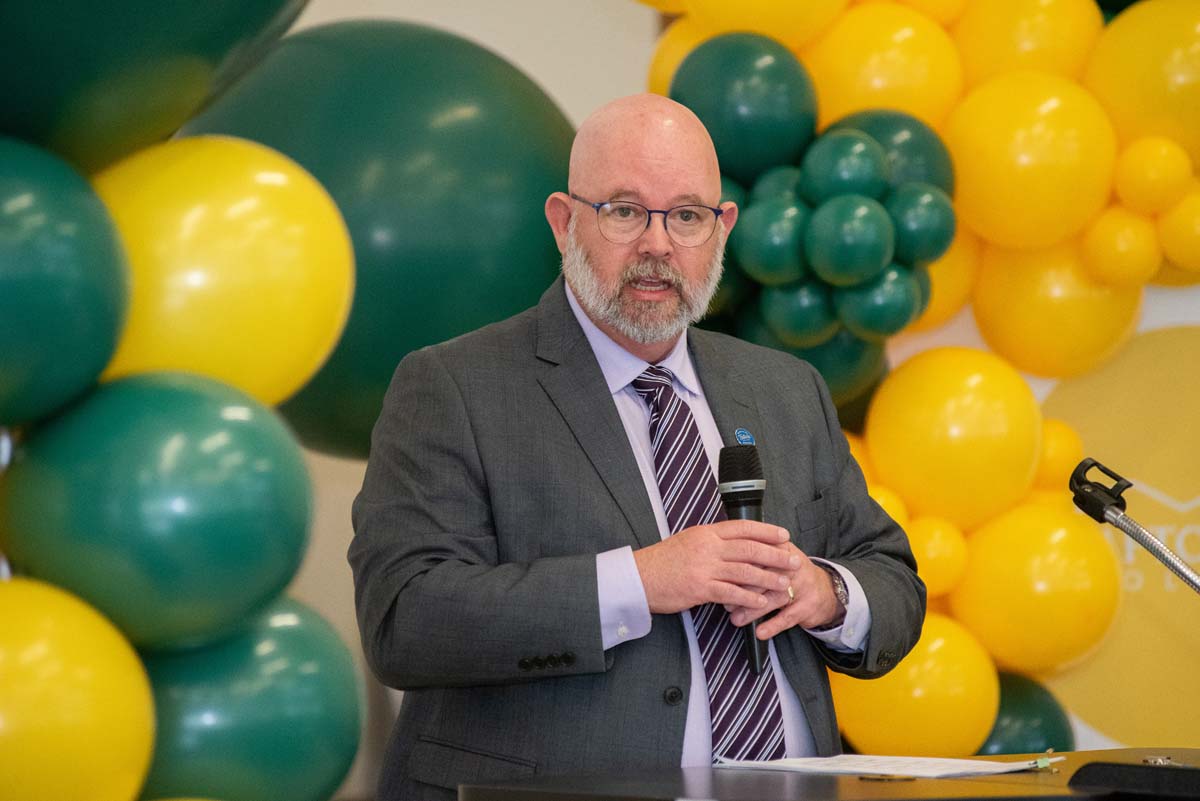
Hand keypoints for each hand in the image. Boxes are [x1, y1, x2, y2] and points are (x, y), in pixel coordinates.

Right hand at [633, 520, 799, 613]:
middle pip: (750, 548)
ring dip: (769, 578)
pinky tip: (762, 602)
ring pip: (745, 571)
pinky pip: (732, 592)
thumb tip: (733, 542)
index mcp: (706, 533)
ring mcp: (705, 567)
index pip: (743, 528)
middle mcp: (708, 547)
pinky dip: (750, 598)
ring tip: (785, 583)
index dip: (766, 531)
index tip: (784, 535)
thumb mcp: (688, 541)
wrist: (640, 577)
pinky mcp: (701, 588)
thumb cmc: (663, 561)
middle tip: (793, 560)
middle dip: (775, 555)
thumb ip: (711, 542)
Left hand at [726, 543, 845, 637]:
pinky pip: (788, 617)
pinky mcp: (809, 605)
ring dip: (753, 610)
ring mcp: (803, 585)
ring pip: (774, 597)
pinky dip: (772, 626)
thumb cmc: (790, 575)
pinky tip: (760, 633)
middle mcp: (793, 565)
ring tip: (736, 619)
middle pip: (764, 576)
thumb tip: (721, 568)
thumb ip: (753, 558)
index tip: (721, 580)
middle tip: (725, 602)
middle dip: (742, 591)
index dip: (738, 568)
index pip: (757, 555)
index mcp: (781, 549)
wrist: (826, 591)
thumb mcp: (775, 558)